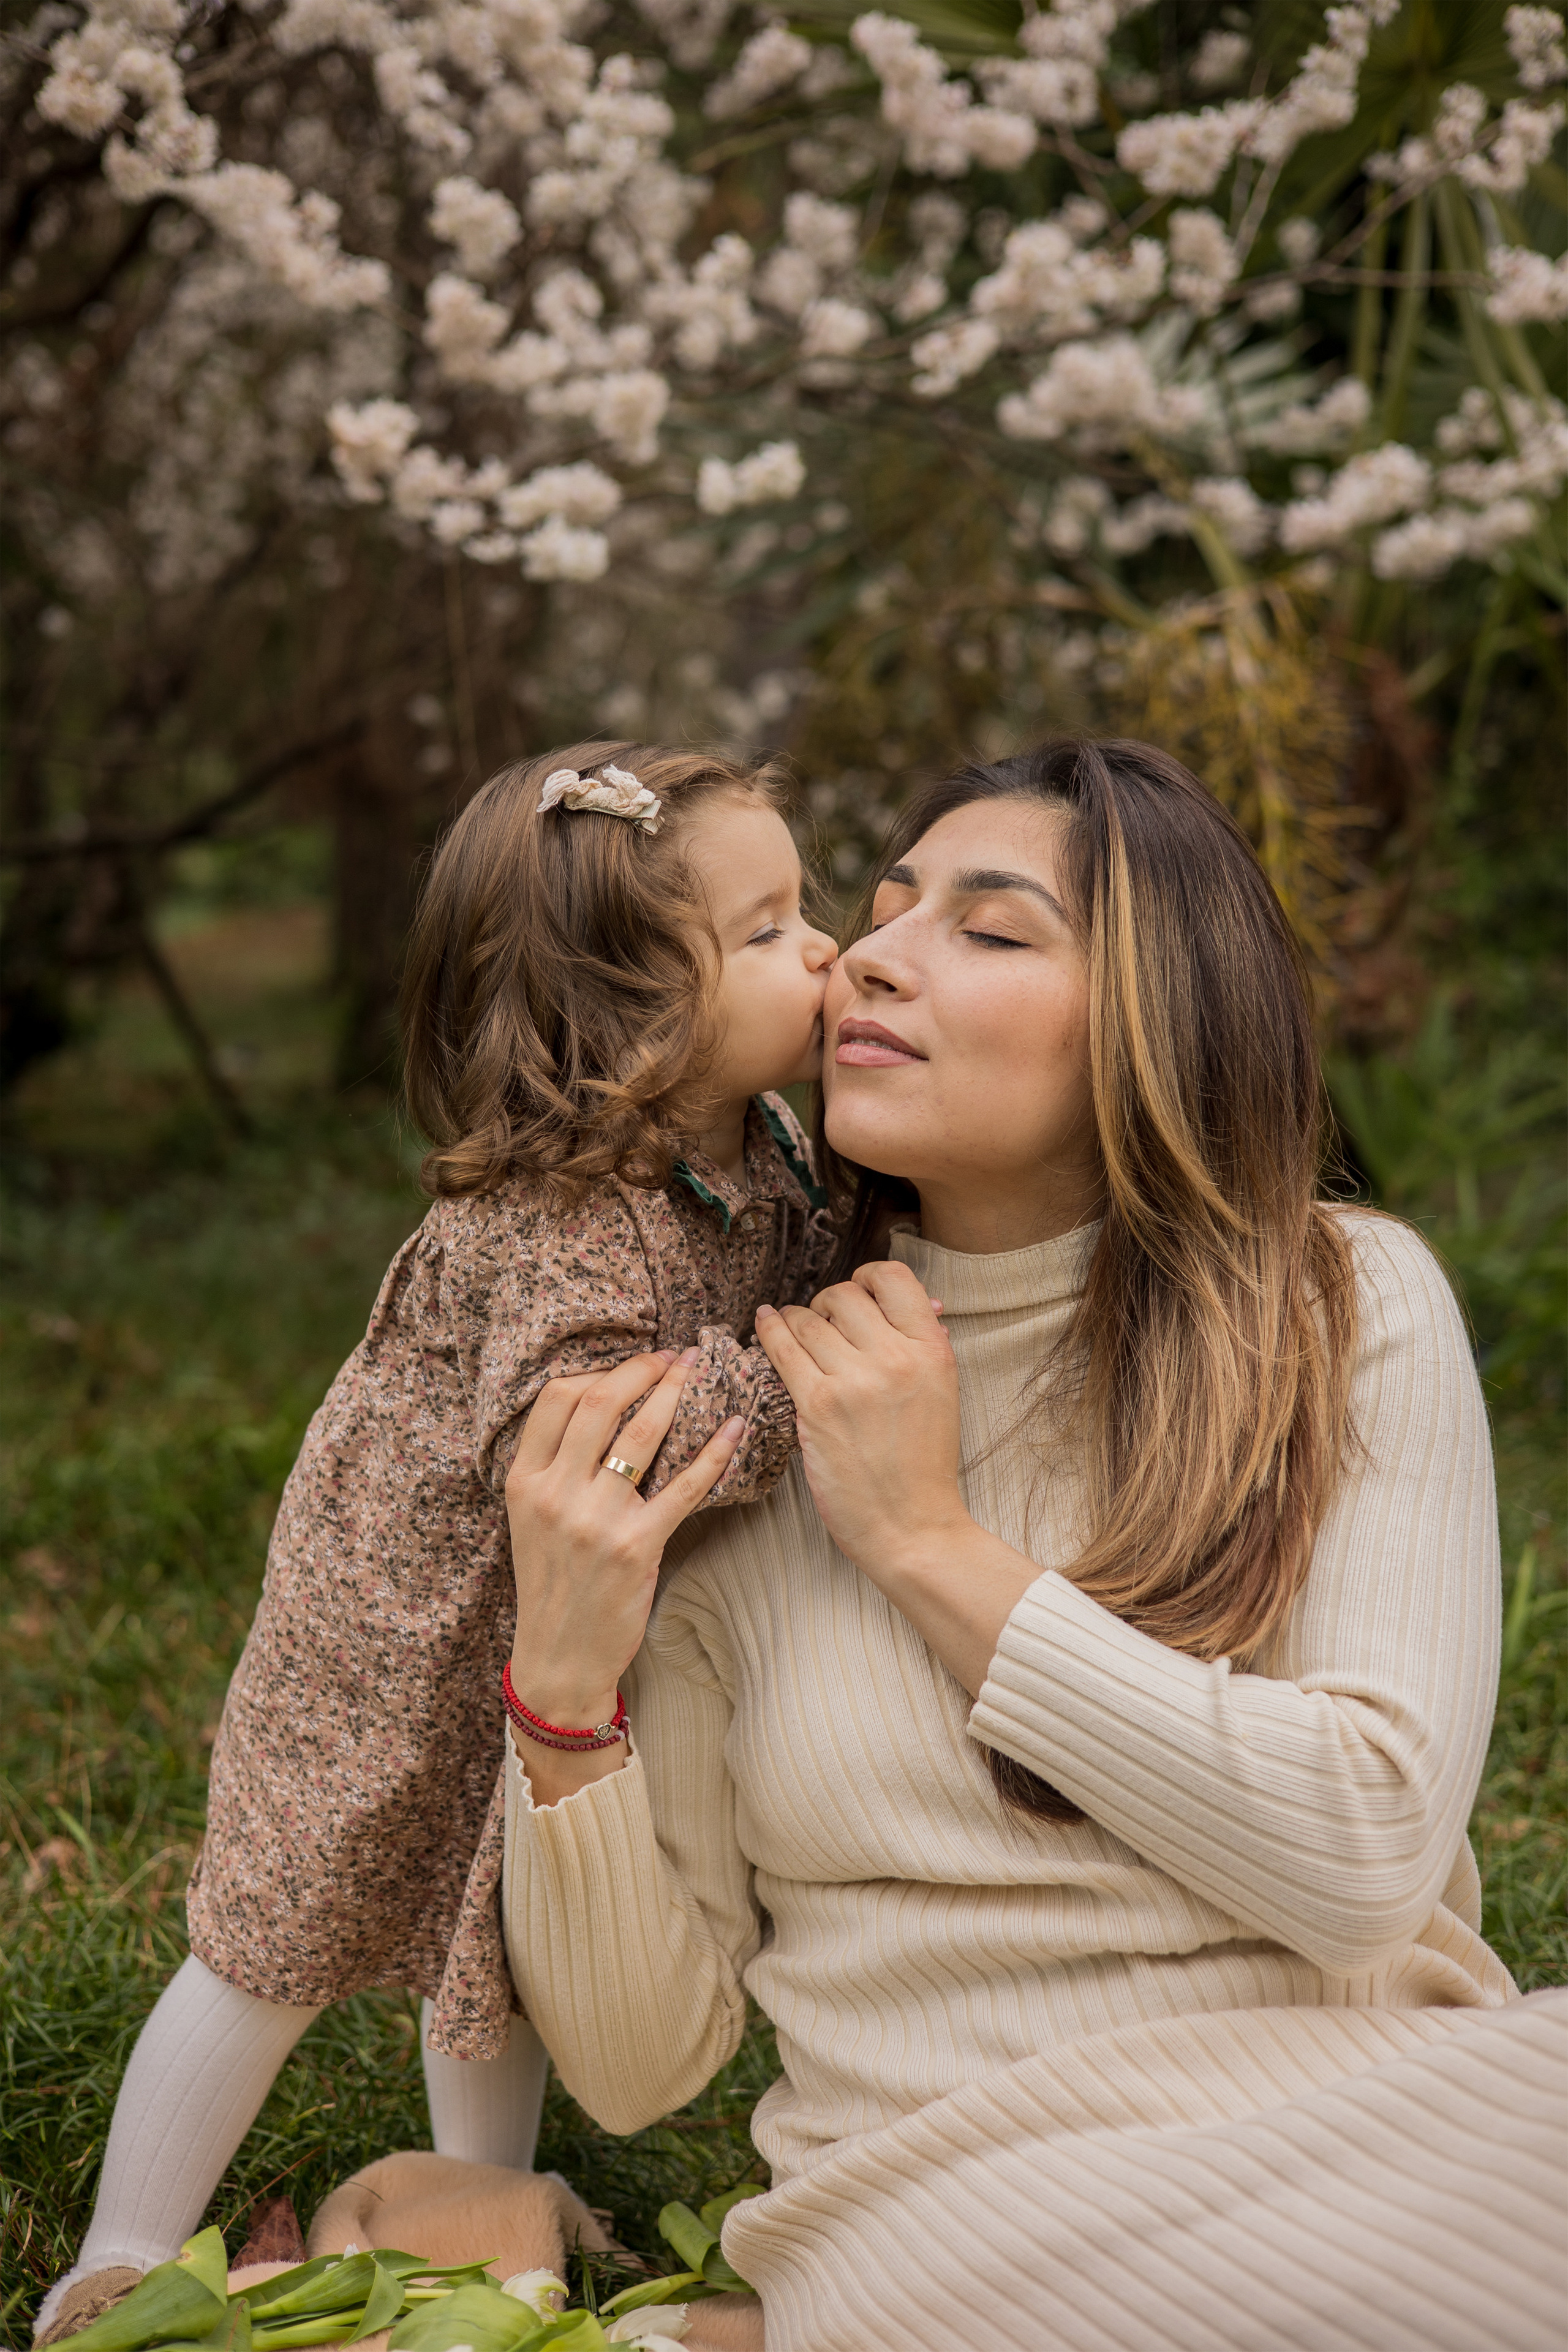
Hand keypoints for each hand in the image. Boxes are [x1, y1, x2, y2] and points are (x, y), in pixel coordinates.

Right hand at [505, 1350, 742, 1757]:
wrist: (559, 1658)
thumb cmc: (553, 1583)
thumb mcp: (531, 1520)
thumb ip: (554, 1467)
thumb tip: (601, 1408)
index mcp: (524, 1481)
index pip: (558, 1398)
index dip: (601, 1370)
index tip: (635, 1364)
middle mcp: (555, 1493)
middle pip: (599, 1402)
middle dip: (643, 1369)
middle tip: (674, 1357)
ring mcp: (594, 1520)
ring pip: (641, 1434)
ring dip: (676, 1394)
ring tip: (699, 1374)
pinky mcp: (636, 1547)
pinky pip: (683, 1486)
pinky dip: (713, 1452)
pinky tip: (734, 1429)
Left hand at [756, 1267, 1040, 1698]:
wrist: (913, 1526)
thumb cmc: (924, 1465)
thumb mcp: (941, 1392)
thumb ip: (920, 1345)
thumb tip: (904, 1301)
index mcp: (932, 1350)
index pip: (893, 1278)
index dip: (866, 1278)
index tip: (855, 1292)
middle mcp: (895, 1357)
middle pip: (843, 1296)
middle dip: (827, 1303)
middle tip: (821, 1322)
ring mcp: (854, 1380)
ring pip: (808, 1319)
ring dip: (794, 1319)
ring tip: (787, 1325)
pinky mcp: (817, 1406)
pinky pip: (783, 1349)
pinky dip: (769, 1330)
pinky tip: (765, 1323)